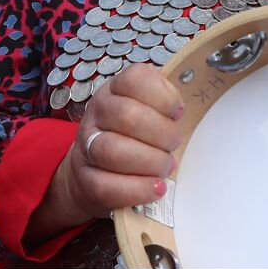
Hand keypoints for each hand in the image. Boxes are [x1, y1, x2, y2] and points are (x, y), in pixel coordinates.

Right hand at [30, 64, 181, 241]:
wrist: (90, 173)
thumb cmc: (130, 138)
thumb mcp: (146, 112)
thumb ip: (164, 104)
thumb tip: (181, 110)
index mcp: (114, 91)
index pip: (135, 79)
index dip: (164, 96)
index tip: (178, 113)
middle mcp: (97, 114)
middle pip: (127, 116)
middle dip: (161, 134)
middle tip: (173, 144)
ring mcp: (87, 147)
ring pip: (114, 151)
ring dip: (150, 162)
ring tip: (165, 167)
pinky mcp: (87, 180)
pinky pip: (108, 186)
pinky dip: (138, 189)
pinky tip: (156, 188)